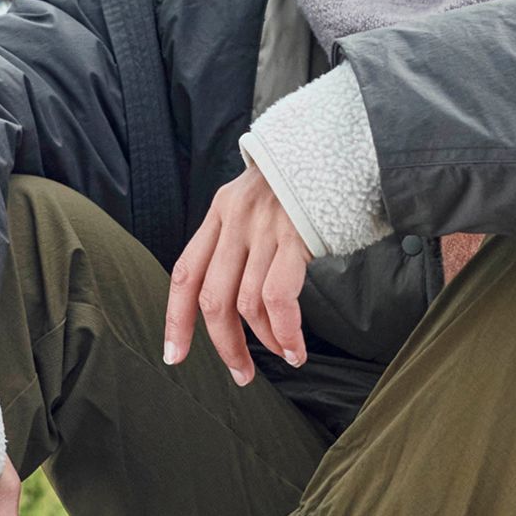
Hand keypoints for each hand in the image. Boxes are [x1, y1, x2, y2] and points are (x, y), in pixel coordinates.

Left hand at [163, 160, 313, 384]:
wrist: (340, 143)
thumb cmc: (305, 180)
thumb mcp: (257, 198)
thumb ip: (240, 236)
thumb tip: (234, 293)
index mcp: (221, 212)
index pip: (185, 272)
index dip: (175, 318)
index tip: (174, 354)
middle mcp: (235, 220)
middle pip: (211, 298)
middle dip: (223, 344)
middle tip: (240, 373)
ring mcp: (264, 228)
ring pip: (246, 304)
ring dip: (264, 343)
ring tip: (284, 357)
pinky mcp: (295, 238)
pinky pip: (278, 299)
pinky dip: (285, 332)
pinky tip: (295, 348)